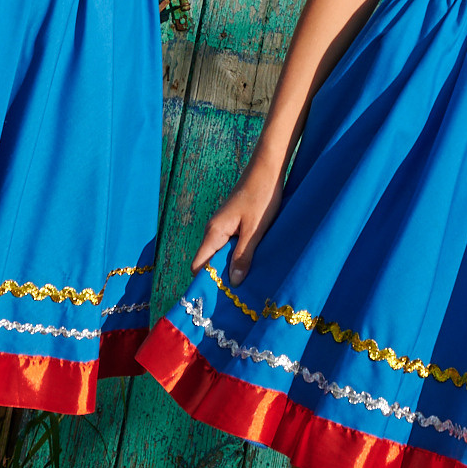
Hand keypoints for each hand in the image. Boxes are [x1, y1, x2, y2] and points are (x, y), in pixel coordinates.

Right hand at [192, 159, 286, 285]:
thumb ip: (243, 256)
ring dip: (231, 267)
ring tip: (246, 283)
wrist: (268, 168)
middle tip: (237, 296)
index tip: (218, 298)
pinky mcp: (233, 223)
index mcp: (214, 232)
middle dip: (220, 278)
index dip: (205, 282)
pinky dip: (237, 256)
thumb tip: (232, 282)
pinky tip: (252, 263)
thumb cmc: (262, 197)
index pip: (198, 265)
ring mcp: (223, 226)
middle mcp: (214, 230)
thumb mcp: (255, 230)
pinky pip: (230, 245)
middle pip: (208, 261)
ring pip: (220, 254)